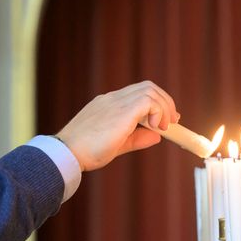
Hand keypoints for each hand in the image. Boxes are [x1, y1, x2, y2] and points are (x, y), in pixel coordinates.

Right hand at [56, 81, 180, 170]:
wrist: (67, 153)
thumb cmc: (85, 152)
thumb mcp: (117, 144)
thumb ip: (137, 138)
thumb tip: (158, 136)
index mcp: (109, 104)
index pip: (138, 93)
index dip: (157, 103)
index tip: (166, 119)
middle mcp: (113, 99)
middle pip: (147, 87)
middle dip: (165, 102)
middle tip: (173, 122)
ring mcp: (116, 102)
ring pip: (150, 89)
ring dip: (164, 107)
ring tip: (165, 127)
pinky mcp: (121, 110)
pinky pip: (148, 100)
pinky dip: (158, 111)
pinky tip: (157, 127)